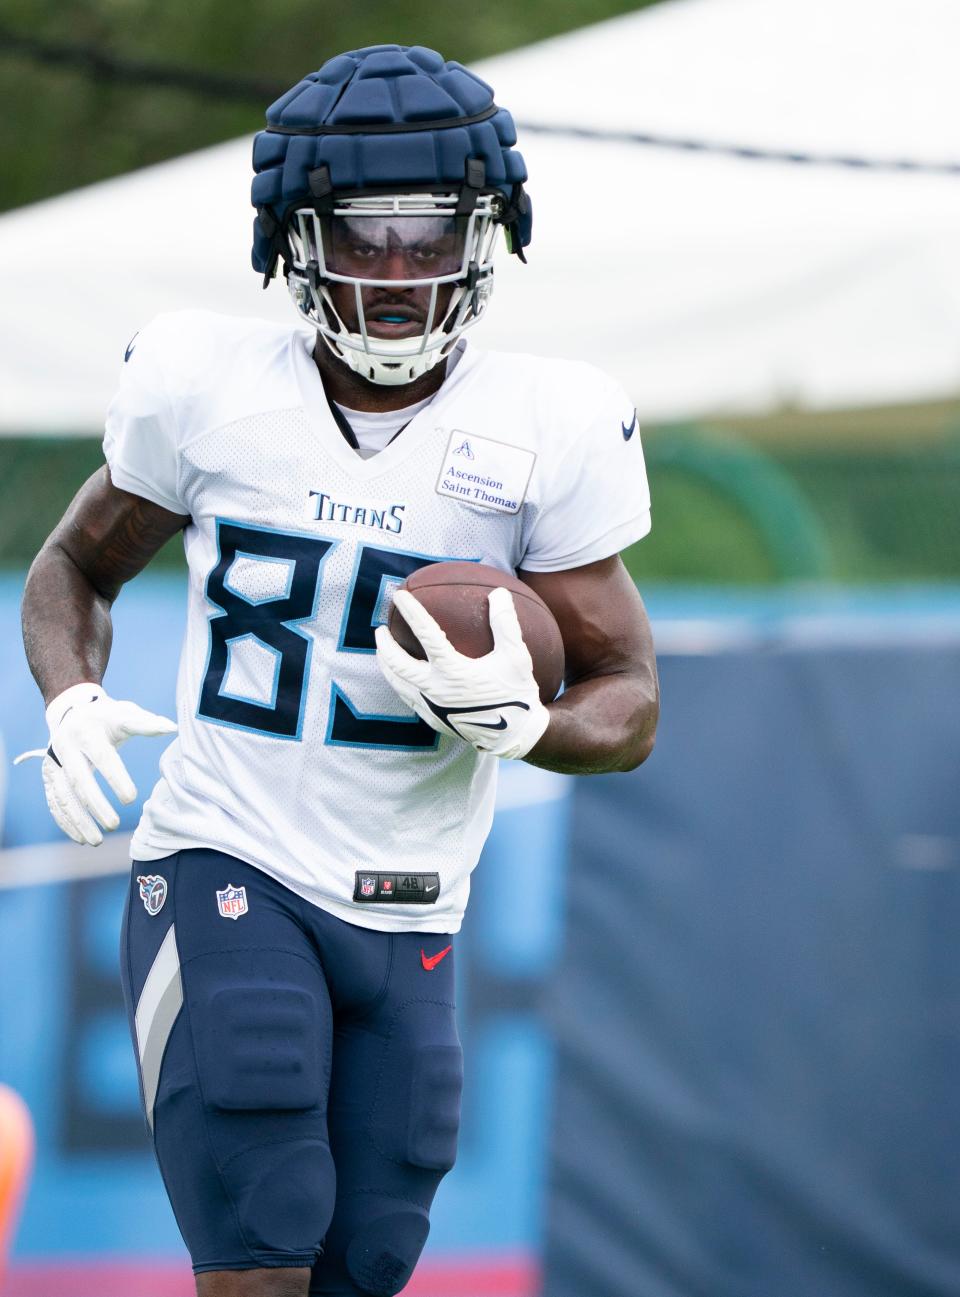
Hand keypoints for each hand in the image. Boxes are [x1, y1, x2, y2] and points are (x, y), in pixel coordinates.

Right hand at [14, 683, 176, 845]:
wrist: (72, 712)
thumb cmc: (106, 717)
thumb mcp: (124, 713)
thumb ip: (145, 723)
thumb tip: (171, 728)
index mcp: (87, 731)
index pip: (102, 757)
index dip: (115, 778)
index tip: (131, 800)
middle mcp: (65, 747)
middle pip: (78, 780)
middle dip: (95, 805)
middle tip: (114, 825)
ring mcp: (53, 763)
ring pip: (63, 796)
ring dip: (78, 820)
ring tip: (97, 840)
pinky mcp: (49, 775)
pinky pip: (54, 802)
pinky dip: (66, 821)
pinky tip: (81, 837)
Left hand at [375, 587, 549, 760]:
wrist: (515, 736)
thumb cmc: (517, 693)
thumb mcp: (516, 656)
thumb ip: (505, 623)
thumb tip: (499, 592)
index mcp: (453, 671)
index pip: (426, 634)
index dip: (412, 612)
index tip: (399, 596)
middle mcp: (436, 690)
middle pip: (398, 664)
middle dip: (385, 645)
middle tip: (380, 629)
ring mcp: (432, 707)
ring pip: (398, 684)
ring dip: (387, 666)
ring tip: (383, 653)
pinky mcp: (433, 720)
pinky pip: (409, 699)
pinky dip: (400, 684)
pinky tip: (403, 679)